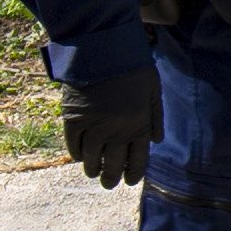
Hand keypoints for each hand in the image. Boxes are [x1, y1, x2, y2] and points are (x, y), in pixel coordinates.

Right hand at [60, 67, 157, 187]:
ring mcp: (94, 126)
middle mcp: (117, 130)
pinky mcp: (74, 118)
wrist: (103, 47)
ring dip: (93, 169)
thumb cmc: (133, 66)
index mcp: (139, 124)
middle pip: (113, 165)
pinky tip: (80, 157)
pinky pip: (74, 145)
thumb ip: (155, 117)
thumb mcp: (153, 90)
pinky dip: (76, 153)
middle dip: (111, 178)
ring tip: (94, 172)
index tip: (129, 181)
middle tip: (109, 183)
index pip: (137, 160)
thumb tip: (157, 142)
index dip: (133, 174)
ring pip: (91, 159)